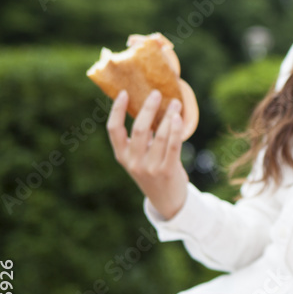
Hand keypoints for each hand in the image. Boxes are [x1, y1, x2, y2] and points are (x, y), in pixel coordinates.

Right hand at [107, 89, 188, 219]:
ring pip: (159, 136)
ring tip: (176, 103)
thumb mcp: (140, 157)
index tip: (124, 93)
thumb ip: (142, 139)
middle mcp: (132, 161)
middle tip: (156, 93)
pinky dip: (176, 130)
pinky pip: (173, 146)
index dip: (117, 110)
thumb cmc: (154, 172)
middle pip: (138, 129)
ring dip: (168, 116)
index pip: (113, 129)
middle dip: (148, 108)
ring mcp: (149, 167)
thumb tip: (151, 107)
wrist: (167, 200)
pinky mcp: (167, 171)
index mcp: (121, 155)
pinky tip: (179, 118)